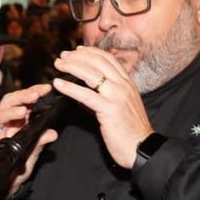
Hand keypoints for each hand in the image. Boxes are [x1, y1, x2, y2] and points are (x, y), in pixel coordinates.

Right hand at [0, 84, 59, 196]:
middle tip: (34, 95)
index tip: (45, 88)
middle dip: (21, 97)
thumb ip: (39, 143)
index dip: (33, 92)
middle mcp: (4, 124)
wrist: (2, 189)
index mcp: (17, 123)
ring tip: (22, 112)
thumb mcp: (31, 156)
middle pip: (9, 102)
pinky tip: (3, 133)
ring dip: (10, 112)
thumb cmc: (15, 171)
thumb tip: (52, 133)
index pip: (24, 102)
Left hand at [52, 46, 154, 168]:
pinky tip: (58, 84)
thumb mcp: (119, 107)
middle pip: (97, 61)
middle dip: (77, 56)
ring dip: (71, 66)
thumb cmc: (129, 131)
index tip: (76, 51)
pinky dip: (69, 87)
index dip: (90, 52)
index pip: (108, 59)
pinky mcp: (109, 109)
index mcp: (127, 83)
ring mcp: (117, 96)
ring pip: (90, 73)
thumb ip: (102, 96)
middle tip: (62, 56)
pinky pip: (85, 94)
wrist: (142, 148)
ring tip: (57, 65)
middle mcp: (123, 85)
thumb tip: (82, 90)